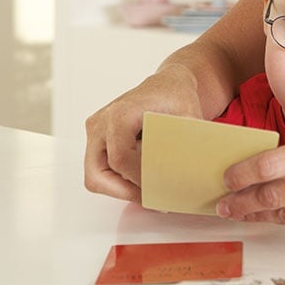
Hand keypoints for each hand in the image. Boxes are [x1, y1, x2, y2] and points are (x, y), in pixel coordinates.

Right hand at [83, 63, 203, 201]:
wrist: (168, 84)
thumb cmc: (177, 96)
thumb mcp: (189, 116)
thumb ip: (187, 144)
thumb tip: (189, 175)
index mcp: (120, 114)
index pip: (119, 159)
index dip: (137, 179)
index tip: (159, 188)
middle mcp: (101, 122)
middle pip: (97, 173)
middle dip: (124, 191)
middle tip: (151, 199)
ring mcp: (96, 131)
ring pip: (96, 175)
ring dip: (120, 188)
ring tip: (149, 192)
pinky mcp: (97, 139)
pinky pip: (100, 169)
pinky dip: (119, 179)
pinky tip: (143, 180)